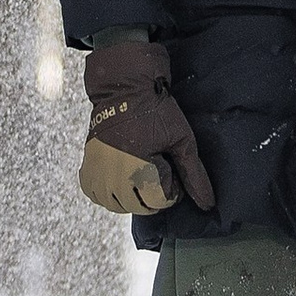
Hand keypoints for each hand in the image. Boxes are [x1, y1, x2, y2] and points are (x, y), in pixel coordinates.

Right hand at [78, 36, 213, 216]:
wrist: (123, 88)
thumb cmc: (156, 111)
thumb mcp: (181, 140)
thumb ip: (194, 175)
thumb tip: (208, 205)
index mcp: (139, 171)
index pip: (160, 202)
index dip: (172, 187)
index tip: (170, 165)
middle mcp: (114, 178)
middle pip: (140, 207)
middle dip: (153, 193)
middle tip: (157, 166)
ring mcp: (97, 175)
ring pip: (118, 206)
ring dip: (132, 196)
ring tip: (140, 170)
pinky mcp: (87, 169)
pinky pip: (97, 196)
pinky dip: (109, 192)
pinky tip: (121, 176)